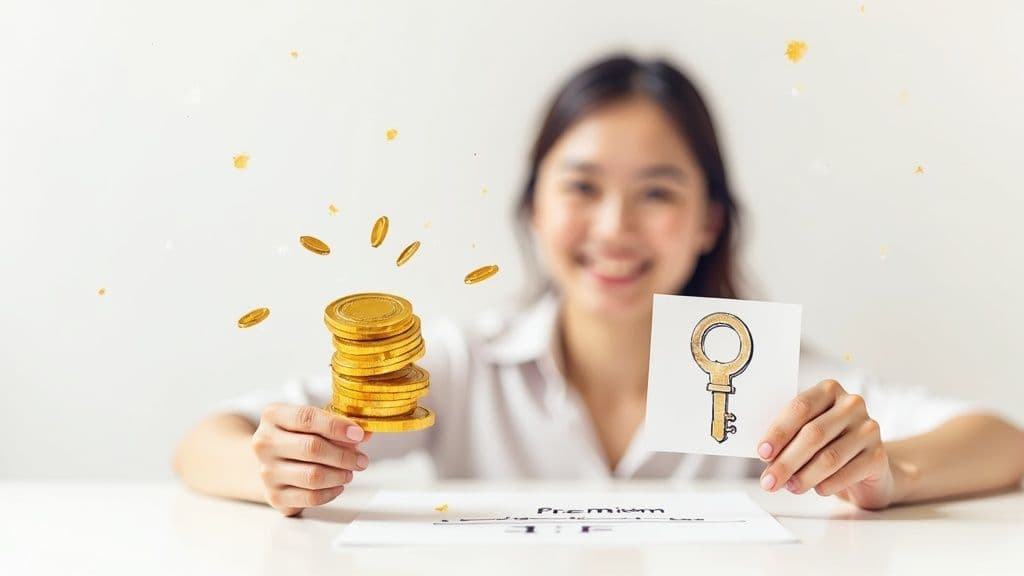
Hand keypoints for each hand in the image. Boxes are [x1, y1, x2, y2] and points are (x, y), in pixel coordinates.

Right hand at [252, 404, 372, 515]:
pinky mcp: (274, 496)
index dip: (336, 426)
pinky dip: (331, 492)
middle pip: (312, 448)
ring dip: (340, 474)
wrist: (268, 463)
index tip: (358, 434)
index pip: (307, 418)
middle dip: (344, 455)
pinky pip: (310, 497)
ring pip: (312, 476)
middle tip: (361, 459)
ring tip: (350, 471)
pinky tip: (338, 485)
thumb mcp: (312, 422)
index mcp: (273, 416)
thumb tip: (365, 433)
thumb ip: (338, 424)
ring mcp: (266, 471)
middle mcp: (264, 443)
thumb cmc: (296, 437)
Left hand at [756, 379, 897, 508]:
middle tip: (770, 481)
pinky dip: (828, 484)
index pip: (799, 408)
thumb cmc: (828, 444)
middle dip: (786, 461)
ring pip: (829, 457)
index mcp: (828, 390)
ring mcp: (868, 429)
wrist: (866, 465)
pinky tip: (818, 489)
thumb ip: (789, 437)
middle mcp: (851, 405)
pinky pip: (848, 473)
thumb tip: (766, 456)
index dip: (779, 432)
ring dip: (804, 477)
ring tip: (790, 487)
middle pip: (813, 434)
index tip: (762, 453)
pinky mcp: (879, 455)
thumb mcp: (806, 432)